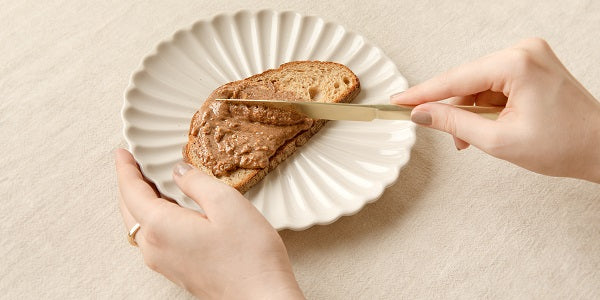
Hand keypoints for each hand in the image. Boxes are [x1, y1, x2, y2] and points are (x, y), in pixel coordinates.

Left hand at [115, 149, 303, 298]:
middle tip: (133, 164)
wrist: (262, 298)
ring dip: (139, 202)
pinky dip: (151, 219)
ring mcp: (164, 263)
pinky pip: (152, 239)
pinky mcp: (177, 271)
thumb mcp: (226, 203)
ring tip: (150, 183)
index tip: (123, 153)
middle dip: (128, 184)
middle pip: (129, 210)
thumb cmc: (250, 255)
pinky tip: (169, 211)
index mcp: (161, 227)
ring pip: (139, 226)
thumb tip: (179, 170)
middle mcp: (155, 248)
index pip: (131, 191)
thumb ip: (196, 181)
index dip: (125, 169)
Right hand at [391, 38, 599, 182]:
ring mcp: (529, 56)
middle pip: (466, 80)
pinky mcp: (531, 65)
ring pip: (478, 84)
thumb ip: (454, 123)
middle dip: (454, 110)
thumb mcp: (498, 140)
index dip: (423, 93)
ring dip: (471, 112)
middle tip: (447, 137)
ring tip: (475, 139)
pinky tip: (490, 126)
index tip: (398, 101)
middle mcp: (523, 51)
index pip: (455, 78)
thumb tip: (422, 113)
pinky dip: (486, 107)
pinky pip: (494, 84)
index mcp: (517, 63)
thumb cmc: (564, 145)